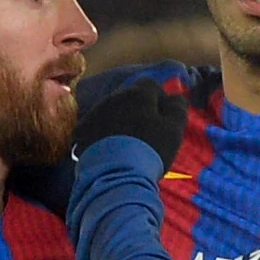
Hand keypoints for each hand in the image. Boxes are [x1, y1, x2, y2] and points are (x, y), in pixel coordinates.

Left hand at [74, 80, 189, 168]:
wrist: (115, 173)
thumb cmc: (149, 149)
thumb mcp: (173, 130)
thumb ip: (177, 109)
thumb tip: (176, 97)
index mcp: (138, 94)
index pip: (151, 85)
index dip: (159, 99)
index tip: (163, 118)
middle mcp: (114, 97)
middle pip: (129, 97)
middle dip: (138, 109)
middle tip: (145, 133)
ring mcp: (95, 113)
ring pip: (111, 111)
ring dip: (119, 121)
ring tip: (126, 143)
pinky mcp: (82, 131)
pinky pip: (95, 126)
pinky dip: (103, 134)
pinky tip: (109, 150)